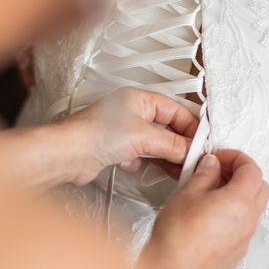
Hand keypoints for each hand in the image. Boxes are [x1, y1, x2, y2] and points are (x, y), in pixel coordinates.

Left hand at [0, 87, 197, 188]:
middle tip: (192, 158)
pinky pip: (142, 155)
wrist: (67, 155)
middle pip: (167, 128)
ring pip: (155, 143)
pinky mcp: (117, 149)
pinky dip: (146, 162)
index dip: (191, 127)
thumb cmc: (94, 134)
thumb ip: (172, 144)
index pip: (176, 110)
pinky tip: (144, 168)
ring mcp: (125, 131)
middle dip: (180, 144)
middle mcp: (133, 112)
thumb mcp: (143, 137)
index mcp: (140, 99)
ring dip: (165, 156)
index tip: (201, 144)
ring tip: (178, 168)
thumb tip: (190, 150)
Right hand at [141, 150, 268, 268]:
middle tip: (220, 170)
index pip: (252, 170)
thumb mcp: (189, 192)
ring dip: (240, 194)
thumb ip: (205, 173)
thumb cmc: (178, 233)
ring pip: (254, 208)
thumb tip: (212, 164)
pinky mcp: (237, 253)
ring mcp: (245, 239)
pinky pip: (244, 227)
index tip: (220, 157)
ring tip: (214, 191)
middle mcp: (248, 221)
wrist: (172, 268)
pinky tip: (212, 214)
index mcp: (240, 201)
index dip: (237, 158)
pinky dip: (235, 214)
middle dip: (243, 174)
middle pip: (260, 187)